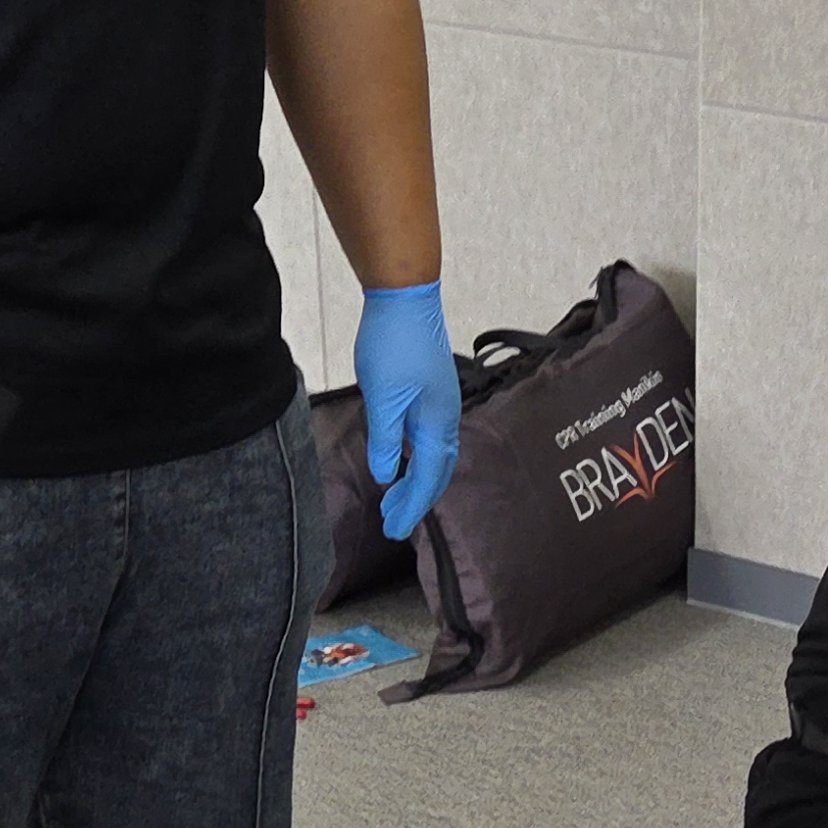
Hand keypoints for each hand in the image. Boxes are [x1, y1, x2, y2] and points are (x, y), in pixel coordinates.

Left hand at [354, 281, 461, 537]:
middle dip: (416, 501)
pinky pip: (427, 437)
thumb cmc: (394, 343)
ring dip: (415, 480)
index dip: (411, 507)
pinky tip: (398, 459)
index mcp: (437, 424)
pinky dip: (414, 458)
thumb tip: (386, 476)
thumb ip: (385, 440)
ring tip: (393, 499)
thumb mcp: (383, 398)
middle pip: (436, 472)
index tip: (394, 530)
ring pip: (433, 455)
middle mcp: (444, 418)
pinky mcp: (429, 391)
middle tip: (392, 524)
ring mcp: (439, 404)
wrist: (404, 296)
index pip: (428, 478)